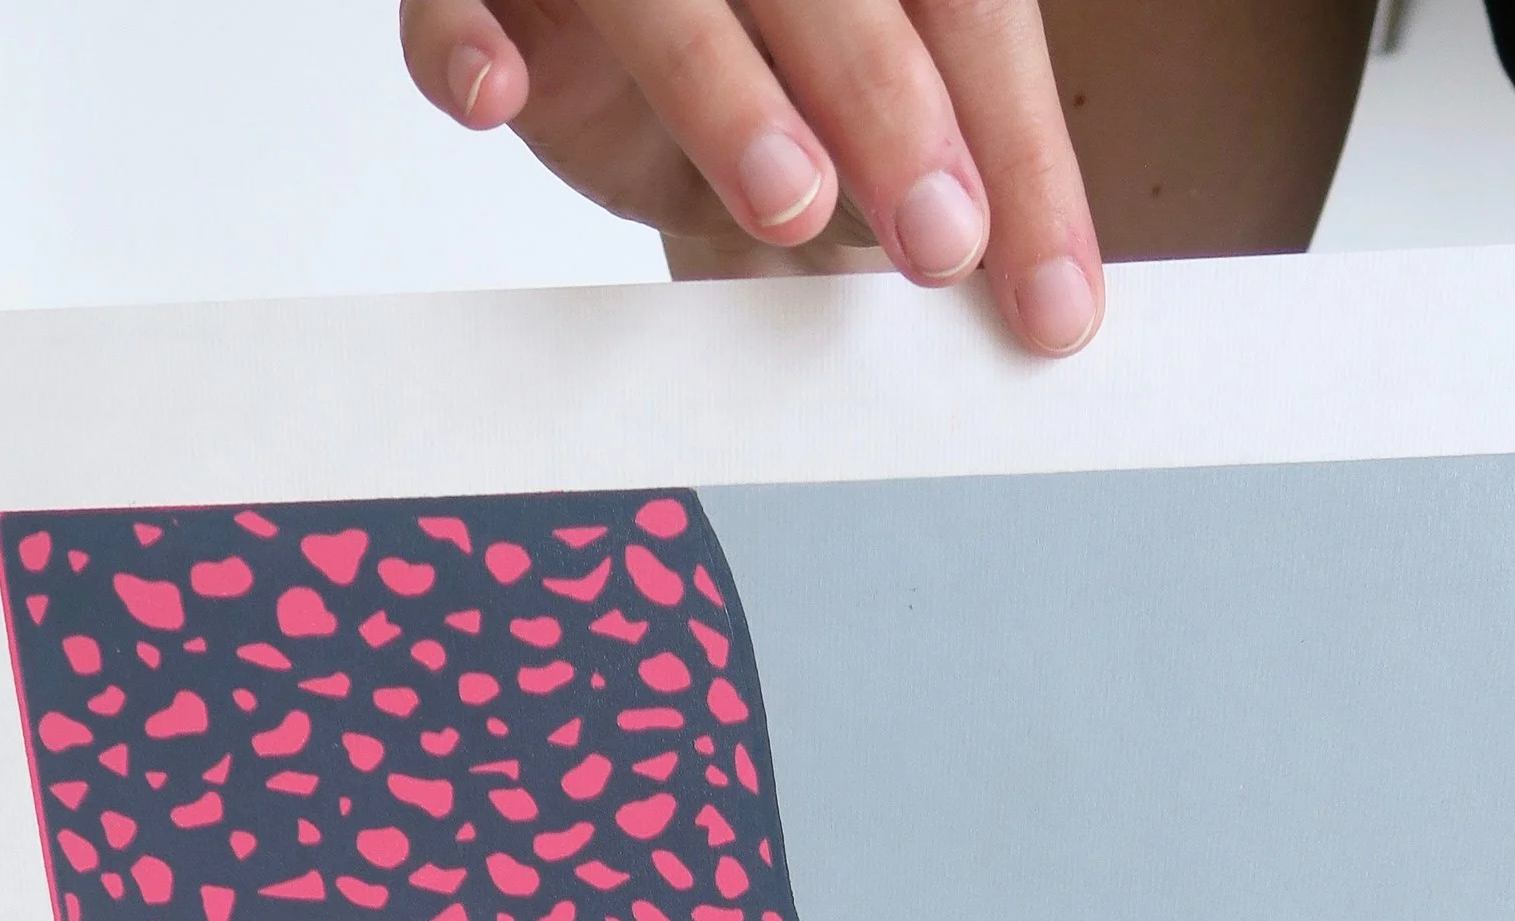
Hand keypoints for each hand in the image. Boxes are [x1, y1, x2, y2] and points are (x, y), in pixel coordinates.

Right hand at [398, 0, 1104, 356]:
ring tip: (790, 195)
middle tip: (939, 240)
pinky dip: (462, 38)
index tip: (1052, 292)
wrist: (655, 76)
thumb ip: (964, 180)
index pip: (965, 4)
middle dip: (890, 108)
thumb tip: (1051, 298)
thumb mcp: (892, 134)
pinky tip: (495, 92)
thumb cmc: (792, 83)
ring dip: (719, 83)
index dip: (1013, 144)